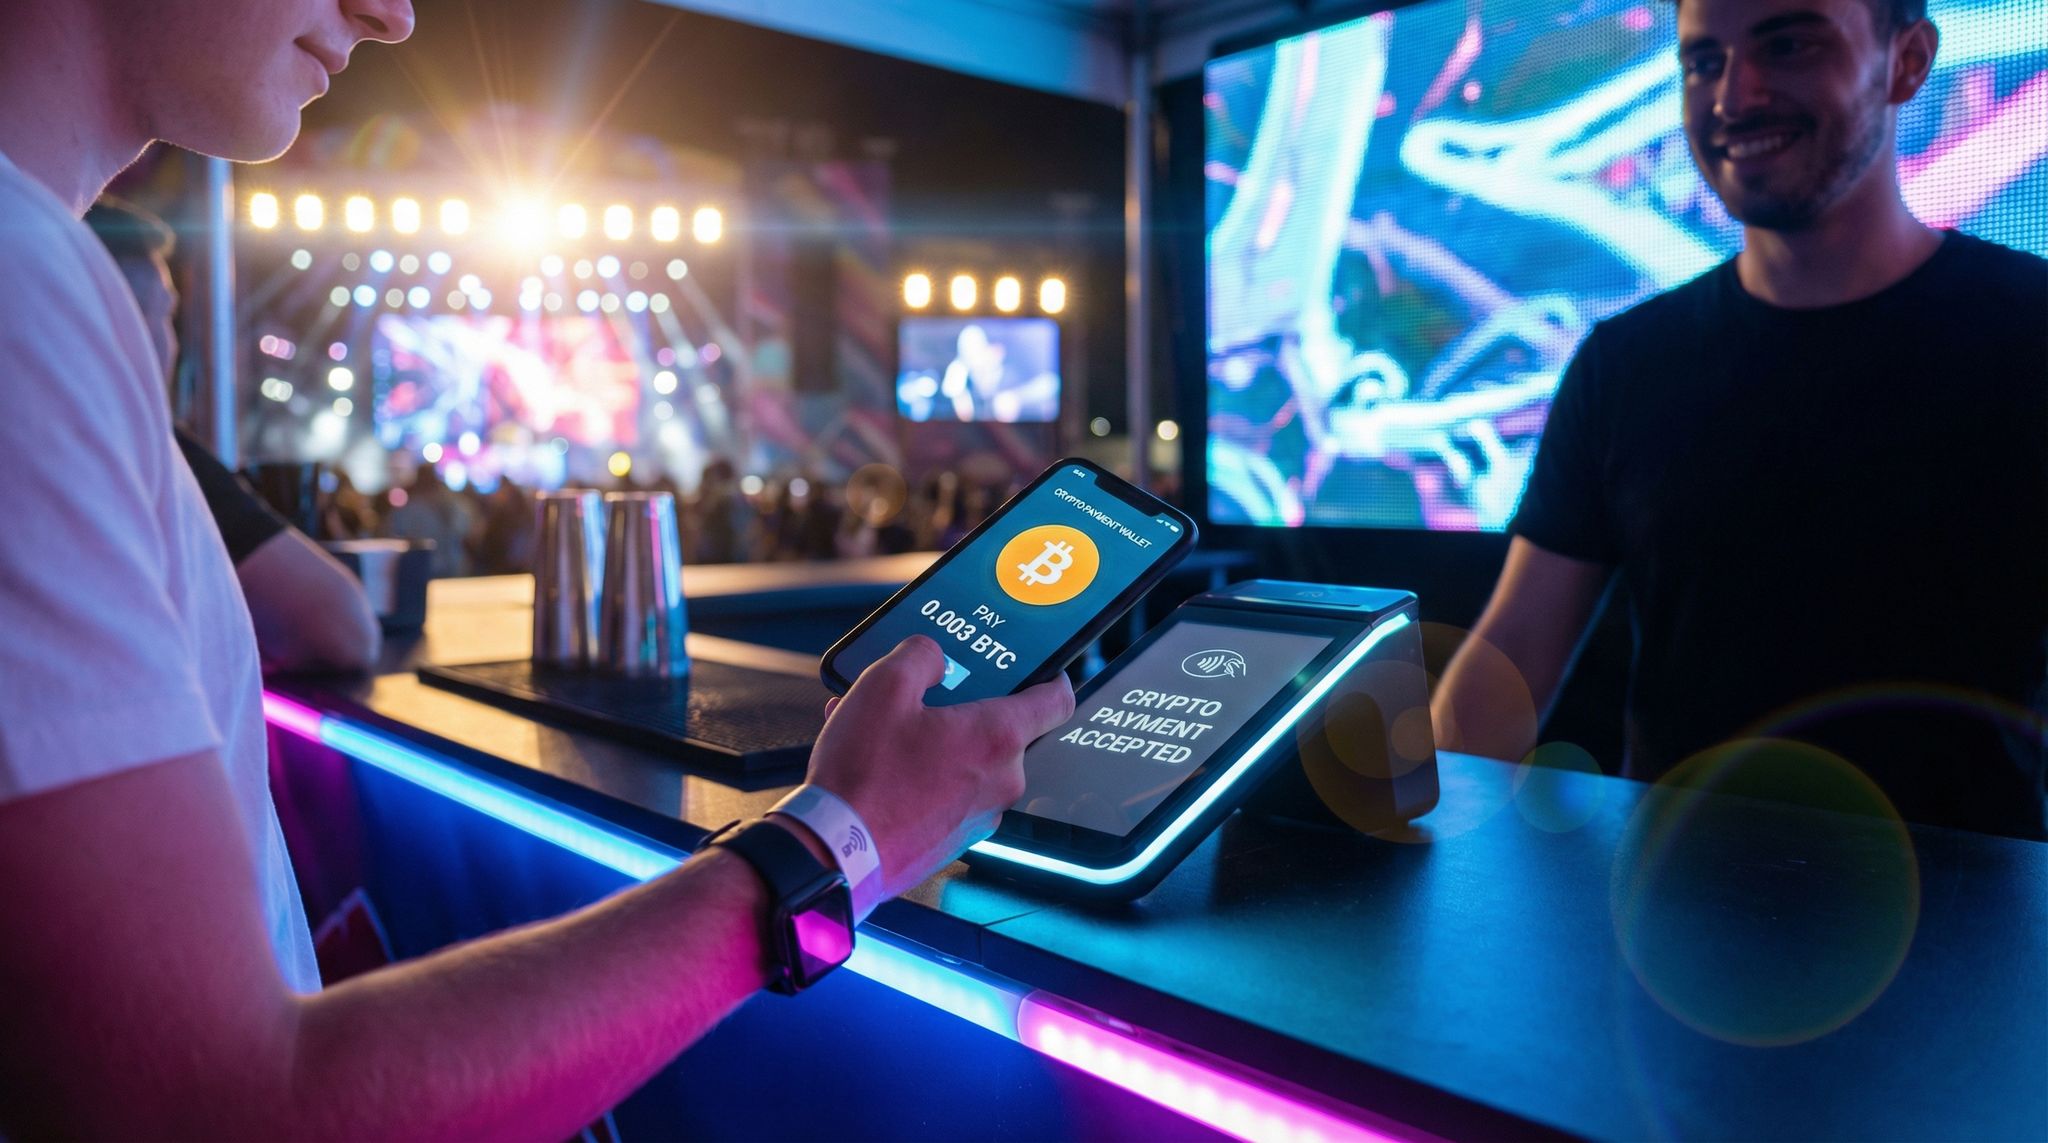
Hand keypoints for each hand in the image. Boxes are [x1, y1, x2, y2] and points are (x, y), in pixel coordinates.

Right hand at [806, 636, 1073, 897]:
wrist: (836, 853)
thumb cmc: (863, 774)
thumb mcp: (883, 687)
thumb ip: (920, 656)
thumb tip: (934, 656)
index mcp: (997, 737)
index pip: (1056, 701)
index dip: (1052, 677)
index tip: (1044, 669)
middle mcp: (1002, 780)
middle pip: (999, 729)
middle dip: (961, 709)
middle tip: (923, 698)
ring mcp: (981, 815)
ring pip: (967, 762)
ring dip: (935, 742)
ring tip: (884, 732)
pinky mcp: (955, 840)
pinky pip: (949, 794)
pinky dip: (924, 775)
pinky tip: (880, 766)